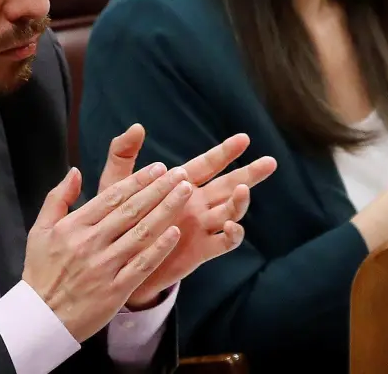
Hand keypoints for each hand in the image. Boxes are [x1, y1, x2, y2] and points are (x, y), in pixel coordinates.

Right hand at [22, 160, 192, 340]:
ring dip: (167, 210)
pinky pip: (142, 265)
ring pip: (141, 233)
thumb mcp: (39, 230)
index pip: (112, 196)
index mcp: (73, 226)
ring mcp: (104, 267)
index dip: (138, 180)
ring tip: (186, 193)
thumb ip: (57, 198)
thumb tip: (75, 171)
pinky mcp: (115, 290)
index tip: (159, 168)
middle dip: (159, 188)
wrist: (41, 319)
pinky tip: (176, 232)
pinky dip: (160, 248)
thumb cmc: (41, 272)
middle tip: (181, 173)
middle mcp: (90, 243)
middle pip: (132, 210)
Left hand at [95, 125, 277, 308]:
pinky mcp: (201, 251)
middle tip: (270, 162)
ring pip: (231, 211)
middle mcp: (196, 204)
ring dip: (241, 202)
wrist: (117, 262)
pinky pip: (224, 242)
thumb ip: (124, 156)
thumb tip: (137, 126)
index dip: (225, 152)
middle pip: (229, 185)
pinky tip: (232, 226)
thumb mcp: (117, 186)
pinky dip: (232, 234)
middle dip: (250, 174)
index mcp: (180, 185)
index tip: (244, 138)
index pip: (207, 165)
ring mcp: (201, 227)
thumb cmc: (117, 220)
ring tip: (244, 190)